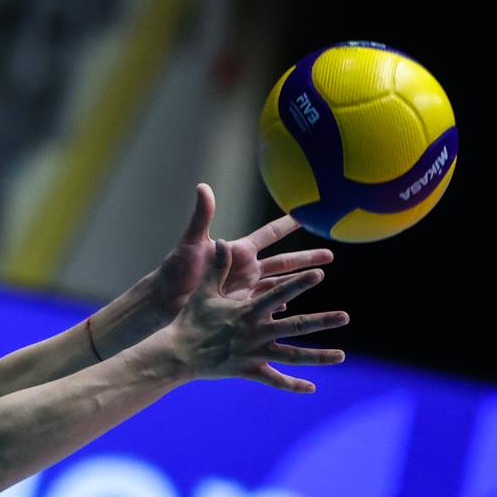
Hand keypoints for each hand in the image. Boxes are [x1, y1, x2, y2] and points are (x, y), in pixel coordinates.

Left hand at [151, 184, 335, 317]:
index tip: (309, 212)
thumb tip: (204, 186)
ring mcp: (245, 289)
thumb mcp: (191, 243)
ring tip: (321, 279)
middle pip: (284, 261)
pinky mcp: (241, 308)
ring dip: (301, 283)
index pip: (270, 234)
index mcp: (238, 252)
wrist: (165, 301)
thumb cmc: (176, 271)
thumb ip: (201, 216)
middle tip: (332, 254)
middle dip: (307, 257)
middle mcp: (246, 269)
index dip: (288, 223)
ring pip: (281, 285)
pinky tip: (296, 310)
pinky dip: (282, 306)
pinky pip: (267, 307)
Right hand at [165, 236, 349, 392]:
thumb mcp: (204, 292)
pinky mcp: (249, 371)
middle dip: (322, 321)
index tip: (319, 274)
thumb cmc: (189, 321)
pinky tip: (311, 388)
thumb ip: (218, 268)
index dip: (299, 283)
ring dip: (318, 356)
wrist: (177, 354)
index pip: (278, 293)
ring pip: (292, 356)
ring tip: (341, 356)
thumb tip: (222, 242)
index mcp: (247, 311)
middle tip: (345, 317)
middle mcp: (256, 332)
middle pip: (295, 326)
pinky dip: (292, 385)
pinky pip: (274, 380)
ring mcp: (254, 353)